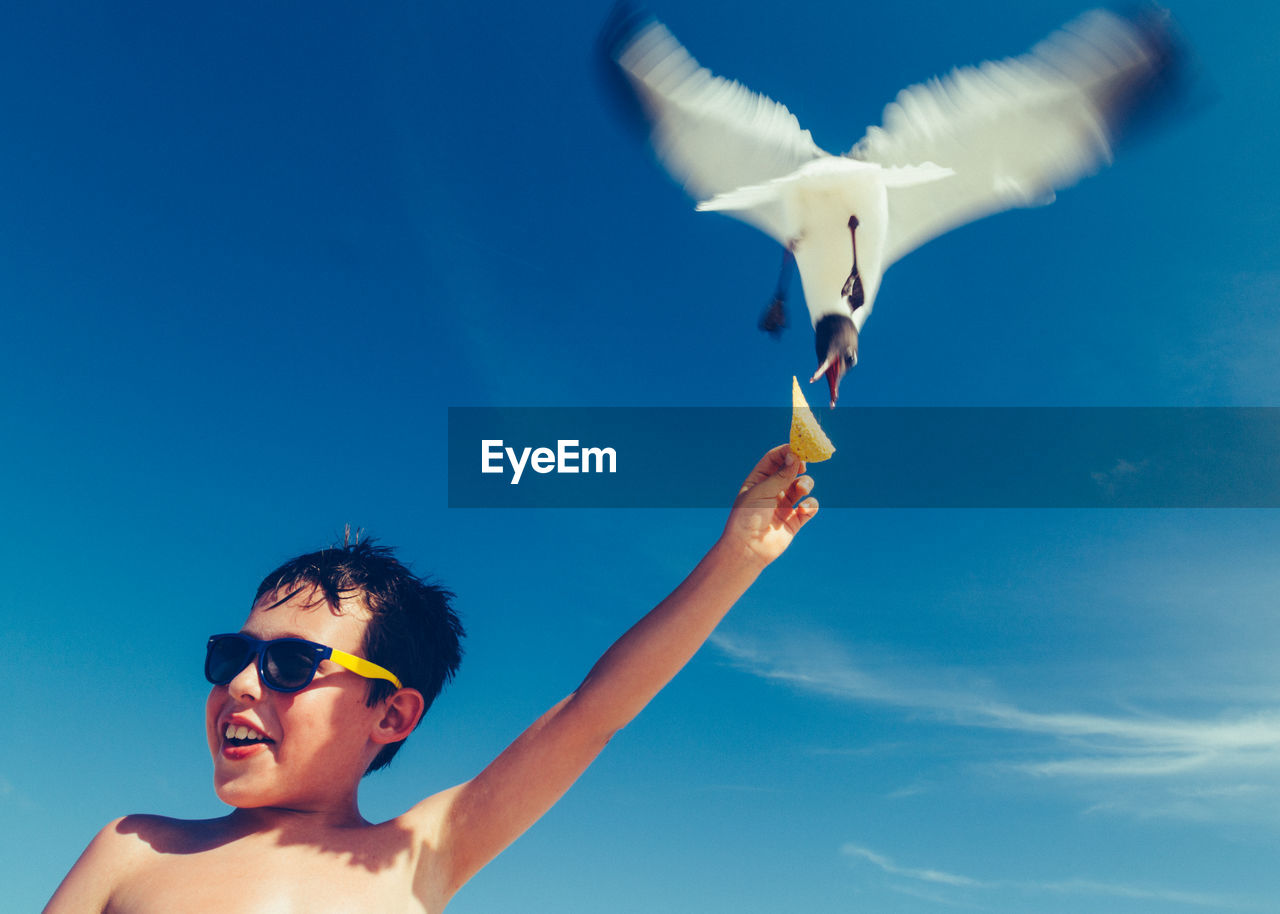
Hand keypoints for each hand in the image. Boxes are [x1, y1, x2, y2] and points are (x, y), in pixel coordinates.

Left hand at [720, 444, 818, 565]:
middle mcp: (772, 490)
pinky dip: (810, 505)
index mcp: (759, 480)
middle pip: (791, 470)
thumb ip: (780, 475)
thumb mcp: (762, 492)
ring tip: (801, 490)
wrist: (747, 550)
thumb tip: (796, 456)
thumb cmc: (748, 518)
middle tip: (804, 465)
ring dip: (806, 484)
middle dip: (800, 465)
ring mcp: (784, 505)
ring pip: (803, 486)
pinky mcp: (794, 520)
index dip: (787, 451)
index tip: (799, 447)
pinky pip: (809, 507)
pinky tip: (802, 509)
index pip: (774, 458)